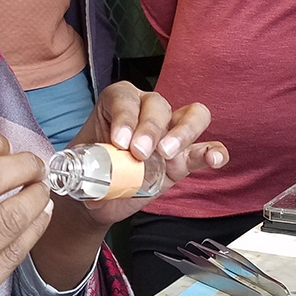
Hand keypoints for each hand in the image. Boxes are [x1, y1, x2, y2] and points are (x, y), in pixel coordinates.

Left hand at [70, 82, 227, 224]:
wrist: (98, 198)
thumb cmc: (91, 172)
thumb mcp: (82, 165)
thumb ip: (87, 167)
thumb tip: (89, 179)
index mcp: (118, 104)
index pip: (126, 98)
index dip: (125, 116)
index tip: (118, 142)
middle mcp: (147, 112)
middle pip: (159, 104)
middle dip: (150, 127)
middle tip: (139, 153)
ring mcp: (171, 133)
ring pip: (192, 115)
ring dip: (183, 132)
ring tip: (167, 154)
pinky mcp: (185, 157)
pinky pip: (208, 147)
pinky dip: (214, 152)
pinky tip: (213, 159)